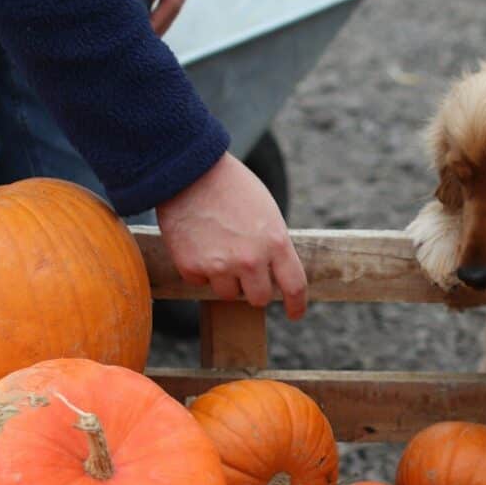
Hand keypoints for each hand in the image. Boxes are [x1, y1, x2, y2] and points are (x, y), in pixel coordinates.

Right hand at [156, 152, 307, 319]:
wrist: (189, 171)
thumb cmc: (232, 186)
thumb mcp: (267, 212)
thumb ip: (273, 244)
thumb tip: (274, 273)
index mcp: (276, 243)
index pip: (294, 287)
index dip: (297, 305)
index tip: (294, 314)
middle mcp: (250, 260)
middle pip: (259, 298)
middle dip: (255, 289)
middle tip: (246, 273)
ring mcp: (220, 266)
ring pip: (228, 293)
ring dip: (226, 279)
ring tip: (218, 248)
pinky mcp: (191, 267)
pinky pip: (200, 282)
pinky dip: (200, 269)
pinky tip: (198, 243)